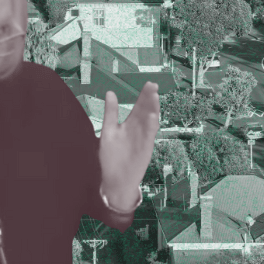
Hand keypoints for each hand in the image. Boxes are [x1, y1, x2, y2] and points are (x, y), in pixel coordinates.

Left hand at [98, 82, 159, 208]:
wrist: (115, 180)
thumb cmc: (111, 157)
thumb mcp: (109, 131)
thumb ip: (111, 113)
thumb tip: (110, 93)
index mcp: (130, 124)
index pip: (139, 106)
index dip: (144, 95)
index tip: (149, 83)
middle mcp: (139, 130)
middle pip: (146, 111)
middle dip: (150, 99)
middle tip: (153, 86)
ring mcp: (143, 138)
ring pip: (149, 121)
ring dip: (152, 109)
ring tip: (154, 96)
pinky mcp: (144, 148)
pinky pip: (149, 136)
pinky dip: (151, 126)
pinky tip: (152, 116)